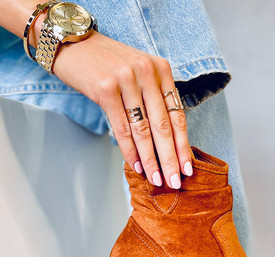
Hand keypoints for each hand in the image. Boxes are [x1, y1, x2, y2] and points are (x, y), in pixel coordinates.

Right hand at [53, 31, 192, 187]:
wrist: (71, 42)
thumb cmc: (107, 63)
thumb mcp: (138, 72)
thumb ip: (154, 98)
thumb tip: (167, 140)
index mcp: (161, 70)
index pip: (177, 115)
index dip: (183, 145)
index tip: (188, 168)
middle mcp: (147, 73)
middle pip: (163, 126)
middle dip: (170, 159)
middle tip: (175, 182)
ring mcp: (126, 80)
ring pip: (143, 131)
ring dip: (151, 160)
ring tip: (156, 180)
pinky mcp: (105, 89)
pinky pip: (122, 129)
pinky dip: (130, 151)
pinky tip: (137, 166)